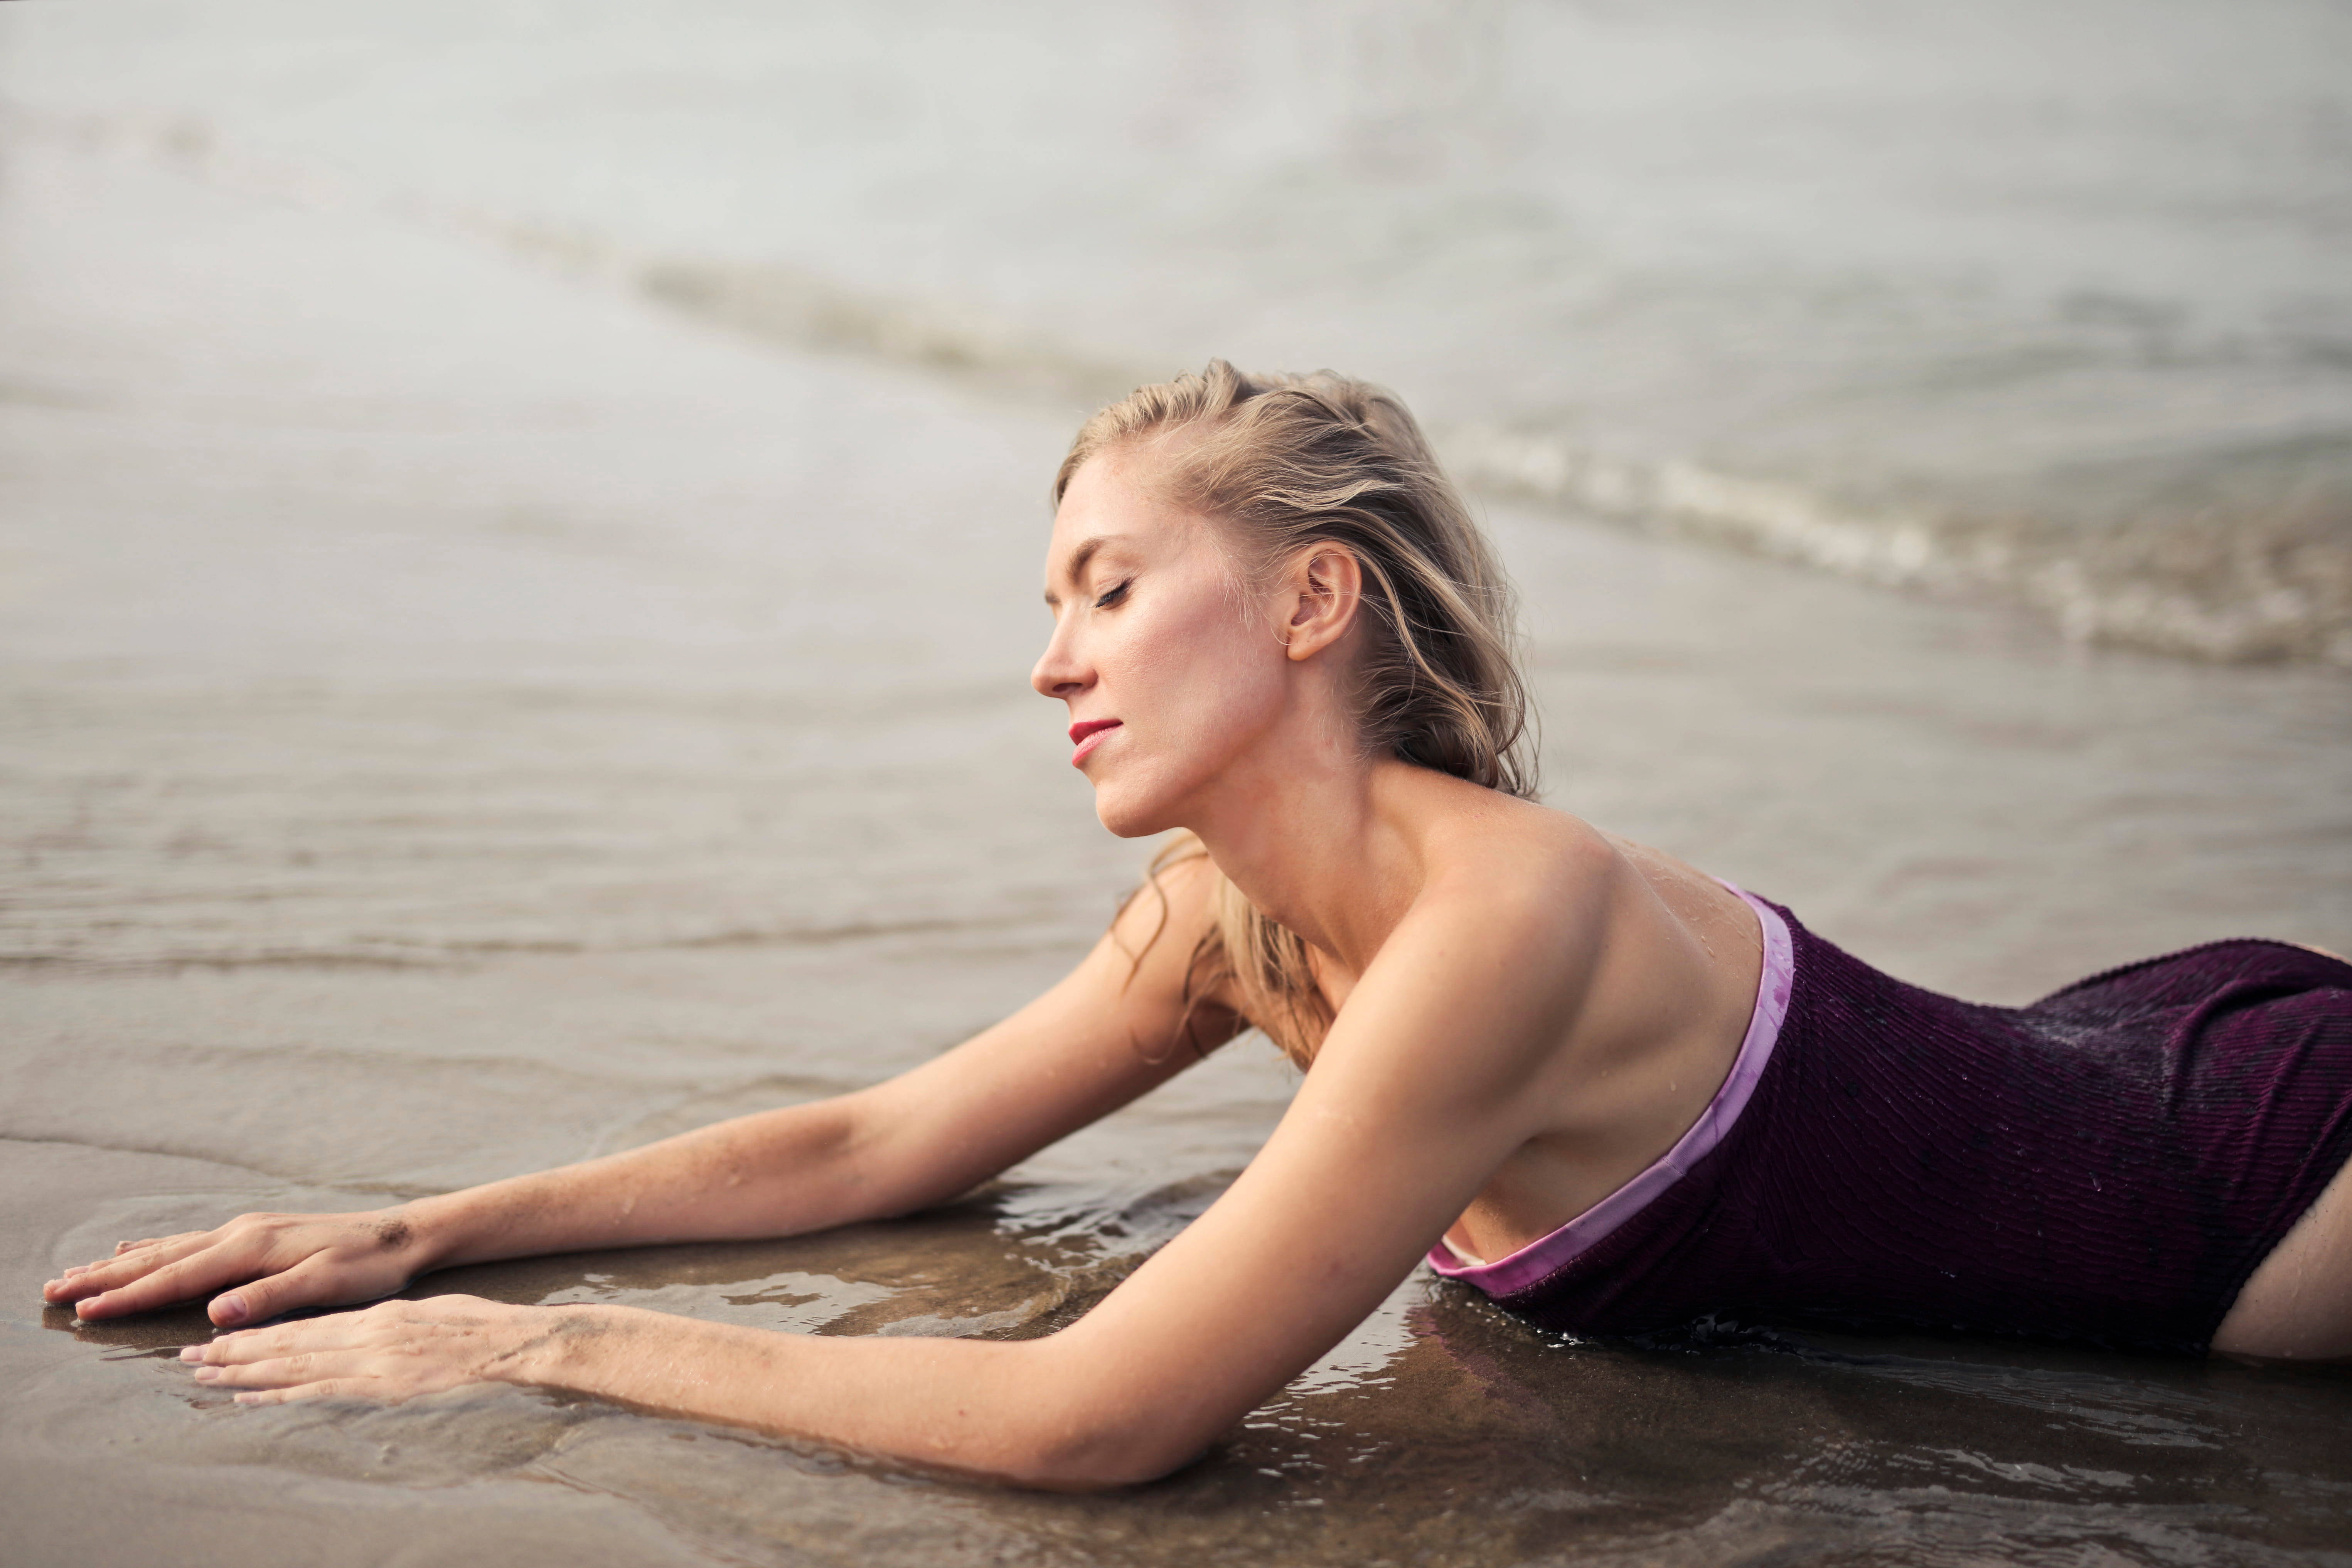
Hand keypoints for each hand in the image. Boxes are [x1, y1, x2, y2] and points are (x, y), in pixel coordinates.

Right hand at [42, 1210, 432, 1325]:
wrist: (401, 1234)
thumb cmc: (369, 1265)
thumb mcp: (326, 1285)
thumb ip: (271, 1298)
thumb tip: (217, 1313)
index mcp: (251, 1249)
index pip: (177, 1278)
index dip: (129, 1297)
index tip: (84, 1311)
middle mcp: (241, 1233)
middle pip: (159, 1259)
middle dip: (105, 1277)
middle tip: (54, 1291)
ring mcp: (246, 1231)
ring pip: (169, 1248)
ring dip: (122, 1263)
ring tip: (78, 1273)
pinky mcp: (256, 1234)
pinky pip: (191, 1241)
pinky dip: (155, 1247)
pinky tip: (135, 1248)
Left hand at [179, 1295, 558, 1404]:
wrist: (514, 1343)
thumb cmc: (483, 1329)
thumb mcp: (434, 1315)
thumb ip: (397, 1326)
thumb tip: (376, 1330)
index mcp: (378, 1318)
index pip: (305, 1327)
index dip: (259, 1333)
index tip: (223, 1338)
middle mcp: (365, 1336)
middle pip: (287, 1344)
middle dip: (235, 1351)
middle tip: (190, 1356)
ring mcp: (371, 1362)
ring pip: (293, 1366)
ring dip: (244, 1372)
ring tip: (204, 1375)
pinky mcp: (382, 1388)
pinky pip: (320, 1393)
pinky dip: (279, 1396)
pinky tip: (249, 1399)